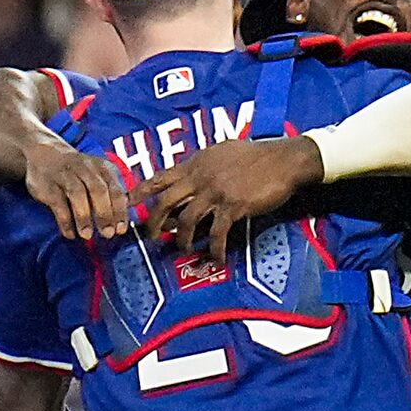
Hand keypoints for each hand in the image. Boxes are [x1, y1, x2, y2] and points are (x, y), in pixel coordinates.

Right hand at [21, 141, 132, 242]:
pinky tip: (69, 233)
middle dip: (104, 214)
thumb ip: (114, 192)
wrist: (44, 155)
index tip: (121, 229)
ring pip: (77, 194)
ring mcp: (66, 175)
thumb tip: (128, 212)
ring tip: (87, 235)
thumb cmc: (78, 173)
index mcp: (103, 168)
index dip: (119, 210)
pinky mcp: (49, 184)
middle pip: (98, 190)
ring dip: (83, 216)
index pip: (115, 189)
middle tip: (107, 233)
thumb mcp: (99, 176)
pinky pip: (58, 202)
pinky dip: (64, 220)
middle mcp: (86, 168)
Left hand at [138, 134, 322, 264]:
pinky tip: (215, 258)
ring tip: (184, 249)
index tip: (126, 203)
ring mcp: (215, 192)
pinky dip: (213, 249)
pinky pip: (216, 233)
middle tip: (152, 237)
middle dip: (154, 223)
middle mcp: (200, 177)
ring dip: (182, 239)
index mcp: (195, 164)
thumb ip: (201, 166)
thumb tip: (185, 180)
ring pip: (186, 220)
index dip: (140, 191)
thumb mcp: (221, 153)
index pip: (160, 177)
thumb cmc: (255, 156)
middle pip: (165, 202)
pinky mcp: (233, 206)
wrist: (284, 159)